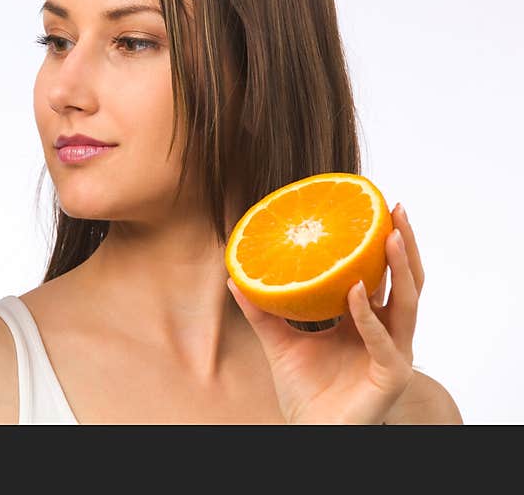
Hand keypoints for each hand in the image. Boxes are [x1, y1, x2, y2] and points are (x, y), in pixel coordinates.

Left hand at [227, 203, 423, 423]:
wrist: (311, 433)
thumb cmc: (304, 391)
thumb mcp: (278, 342)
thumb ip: (261, 311)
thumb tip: (233, 277)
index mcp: (365, 321)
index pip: (381, 276)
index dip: (382, 244)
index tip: (375, 208)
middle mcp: (386, 333)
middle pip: (405, 281)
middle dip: (403, 244)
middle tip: (395, 209)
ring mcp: (393, 353)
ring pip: (408, 304)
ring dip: (400, 268)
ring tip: (390, 236)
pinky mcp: (390, 375)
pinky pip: (382, 341)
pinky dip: (367, 315)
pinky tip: (354, 290)